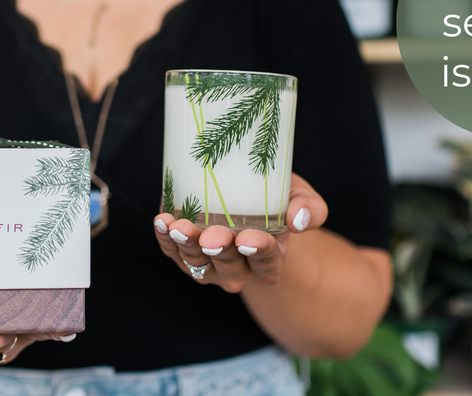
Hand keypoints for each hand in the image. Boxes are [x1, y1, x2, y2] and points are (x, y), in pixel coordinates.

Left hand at [153, 173, 326, 292]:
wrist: (251, 209)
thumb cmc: (279, 203)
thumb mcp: (301, 198)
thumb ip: (310, 208)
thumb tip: (299, 219)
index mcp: (271, 261)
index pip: (266, 261)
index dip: (257, 252)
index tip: (248, 240)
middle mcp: (240, 271)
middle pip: (228, 265)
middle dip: (218, 250)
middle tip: (210, 237)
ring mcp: (211, 268)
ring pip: (197, 263)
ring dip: (185, 246)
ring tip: (176, 227)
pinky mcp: (188, 258)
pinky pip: (174, 254)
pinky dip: (165, 240)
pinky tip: (161, 222)